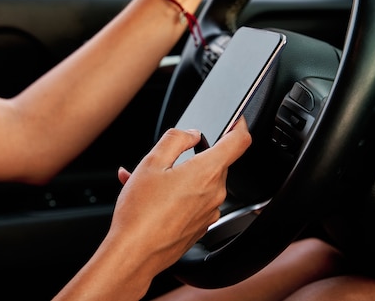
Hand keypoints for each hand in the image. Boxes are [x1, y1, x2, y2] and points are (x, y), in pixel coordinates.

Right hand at [110, 119, 250, 275]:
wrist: (134, 254)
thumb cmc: (140, 213)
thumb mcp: (151, 163)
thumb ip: (175, 139)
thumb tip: (190, 134)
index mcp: (206, 172)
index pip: (239, 142)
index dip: (239, 125)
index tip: (235, 120)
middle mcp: (214, 193)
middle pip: (215, 162)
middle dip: (192, 156)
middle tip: (163, 159)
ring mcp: (209, 212)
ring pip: (201, 182)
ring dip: (180, 176)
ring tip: (146, 182)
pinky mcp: (200, 226)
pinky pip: (194, 201)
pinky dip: (177, 194)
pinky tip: (150, 198)